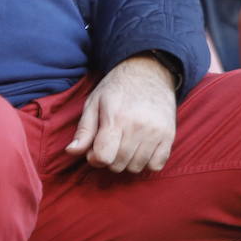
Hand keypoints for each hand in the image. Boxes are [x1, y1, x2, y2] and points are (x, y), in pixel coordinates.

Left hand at [66, 54, 177, 173]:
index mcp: (116, 118)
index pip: (104, 156)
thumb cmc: (116, 88)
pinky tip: (140, 148)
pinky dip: (146, 162)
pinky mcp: (169, 136)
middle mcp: (138, 127)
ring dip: (127, 162)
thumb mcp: (94, 102)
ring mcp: (156, 133)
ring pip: (136, 168)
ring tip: (124, 143)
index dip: (95, 158)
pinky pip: (156, 166)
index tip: (94, 149)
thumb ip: (84, 130)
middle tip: (110, 143)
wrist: (148, 72)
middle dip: (109, 159)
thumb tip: (71, 151)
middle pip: (118, 165)